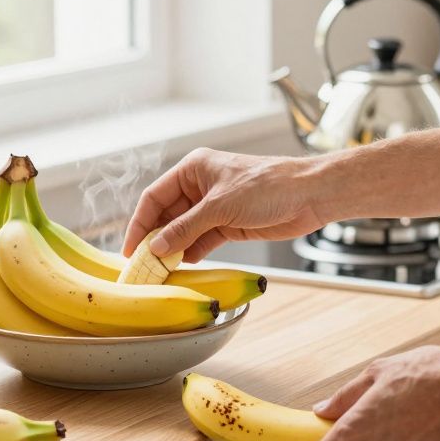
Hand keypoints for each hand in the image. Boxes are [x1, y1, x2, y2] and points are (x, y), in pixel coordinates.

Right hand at [123, 148, 334, 261]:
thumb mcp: (220, 207)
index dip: (140, 222)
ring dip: (173, 249)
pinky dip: (191, 253)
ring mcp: (214, 207)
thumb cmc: (268, 186)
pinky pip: (201, 241)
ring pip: (183, 230)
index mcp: (193, 169)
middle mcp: (200, 187)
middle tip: (143, 265)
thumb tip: (157, 247)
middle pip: (167, 215)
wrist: (309, 196)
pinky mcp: (228, 225)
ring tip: (159, 271)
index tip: (130, 248)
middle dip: (155, 239)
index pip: (155, 197)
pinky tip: (182, 266)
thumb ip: (186, 228)